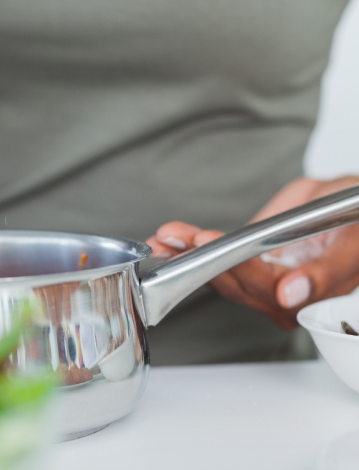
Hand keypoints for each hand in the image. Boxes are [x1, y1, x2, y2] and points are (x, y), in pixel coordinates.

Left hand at [146, 177, 358, 328]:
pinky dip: (191, 251)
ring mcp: (264, 285)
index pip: (265, 288)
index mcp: (314, 298)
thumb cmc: (356, 222)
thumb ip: (326, 271)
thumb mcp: (353, 242)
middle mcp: (285, 299)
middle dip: (200, 259)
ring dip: (186, 256)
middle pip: (235, 285)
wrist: (352, 206)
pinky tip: (169, 242)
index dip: (235, 266)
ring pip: (220, 277)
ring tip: (165, 237)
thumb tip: (291, 293)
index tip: (207, 241)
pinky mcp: (248, 269)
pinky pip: (217, 266)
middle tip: (176, 236)